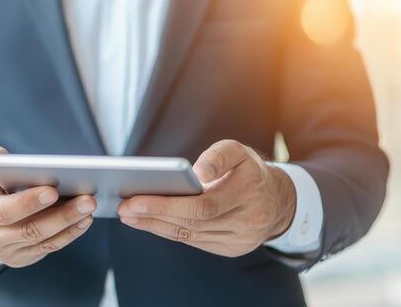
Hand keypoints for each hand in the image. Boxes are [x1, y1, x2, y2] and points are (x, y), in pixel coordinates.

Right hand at [0, 145, 96, 266]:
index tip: (52, 191)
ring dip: (70, 224)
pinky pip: (48, 248)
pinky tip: (84, 220)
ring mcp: (4, 253)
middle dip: (61, 214)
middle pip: (29, 229)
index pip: (3, 211)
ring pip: (42, 240)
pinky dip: (69, 234)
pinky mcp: (21, 259)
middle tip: (87, 199)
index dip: (28, 203)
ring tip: (89, 206)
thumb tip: (12, 158)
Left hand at [117, 140, 296, 256]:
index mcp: (250, 192)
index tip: (134, 200)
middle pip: (192, 223)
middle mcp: (248, 220)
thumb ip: (216, 157)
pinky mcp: (233, 249)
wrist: (277, 198)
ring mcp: (241, 240)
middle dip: (154, 216)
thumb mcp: (237, 151)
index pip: (202, 205)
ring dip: (156, 226)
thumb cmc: (247, 169)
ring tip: (129, 216)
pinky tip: (149, 223)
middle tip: (123, 208)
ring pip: (191, 236)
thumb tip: (195, 174)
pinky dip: (169, 232)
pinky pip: (195, 241)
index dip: (166, 205)